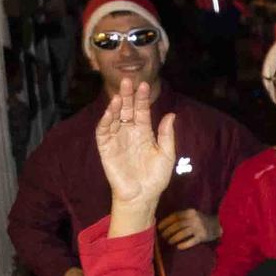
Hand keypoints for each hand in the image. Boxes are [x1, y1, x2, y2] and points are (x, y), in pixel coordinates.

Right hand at [95, 78, 176, 214]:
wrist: (142, 195)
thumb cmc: (156, 177)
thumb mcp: (166, 154)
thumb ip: (167, 135)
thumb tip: (171, 114)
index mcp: (144, 132)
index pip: (142, 111)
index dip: (142, 98)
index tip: (144, 85)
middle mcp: (129, 132)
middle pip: (127, 110)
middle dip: (127, 95)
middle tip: (127, 80)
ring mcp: (117, 139)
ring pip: (114, 118)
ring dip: (116, 106)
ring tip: (120, 95)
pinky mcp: (106, 148)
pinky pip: (104, 132)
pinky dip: (105, 121)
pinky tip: (110, 112)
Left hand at [158, 209, 219, 249]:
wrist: (218, 225)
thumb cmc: (200, 221)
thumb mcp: (192, 215)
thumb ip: (181, 217)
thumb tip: (163, 224)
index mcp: (190, 212)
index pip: (175, 216)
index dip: (165, 222)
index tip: (159, 228)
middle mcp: (195, 219)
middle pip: (178, 225)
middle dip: (168, 231)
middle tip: (163, 236)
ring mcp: (199, 228)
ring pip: (183, 233)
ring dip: (174, 238)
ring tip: (169, 242)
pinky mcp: (203, 236)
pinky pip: (191, 241)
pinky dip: (184, 244)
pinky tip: (178, 247)